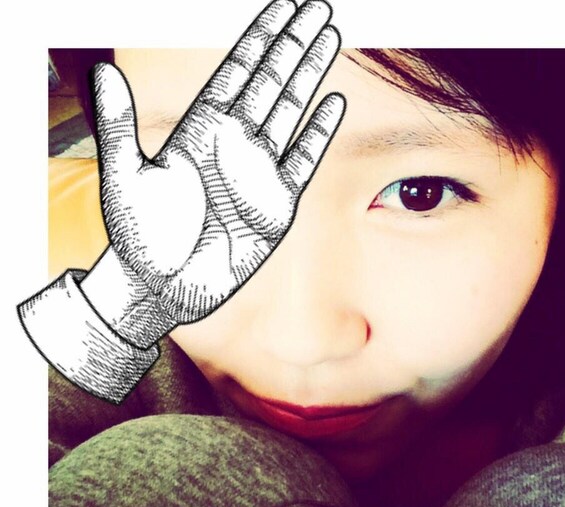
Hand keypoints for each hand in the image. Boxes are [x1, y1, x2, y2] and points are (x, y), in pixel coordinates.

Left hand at [83, 0, 344, 347]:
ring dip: (309, 74)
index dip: (260, 36)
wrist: (166, 288)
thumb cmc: (141, 240)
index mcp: (200, 130)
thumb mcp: (123, 180)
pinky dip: (319, 132)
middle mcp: (233, 144)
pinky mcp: (278, 205)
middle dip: (294, 42)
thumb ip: (119, 127)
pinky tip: (332, 104)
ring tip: (329, 37)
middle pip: (271, 81)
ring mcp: (258, 173)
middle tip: (317, 6)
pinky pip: (304, 160)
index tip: (282, 6)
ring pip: (291, 111)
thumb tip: (100, 73)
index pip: (237, 71)